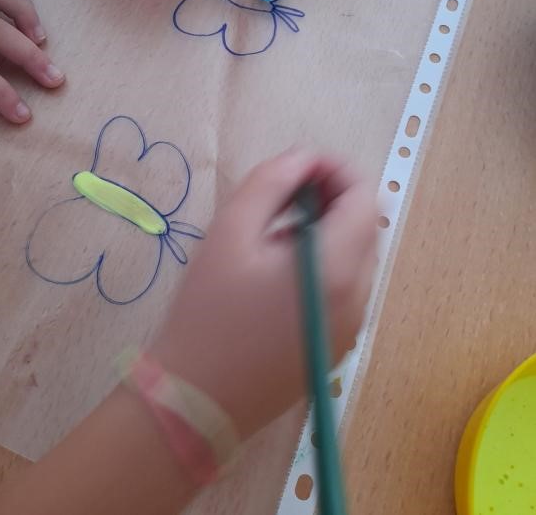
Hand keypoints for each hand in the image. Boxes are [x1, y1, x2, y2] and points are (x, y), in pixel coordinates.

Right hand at [152, 149, 376, 439]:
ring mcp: (352, 325)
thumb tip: (302, 159)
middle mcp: (360, 296)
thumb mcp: (230, 232)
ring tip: (273, 234)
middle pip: (365, 223)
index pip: (364, 194)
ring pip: (358, 254)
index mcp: (338, 267)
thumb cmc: (208, 312)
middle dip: (331, 195)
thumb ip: (270, 181)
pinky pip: (347, 285)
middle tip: (280, 195)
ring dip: (327, 228)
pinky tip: (278, 272)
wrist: (196, 402)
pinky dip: (325, 261)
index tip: (294, 166)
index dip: (334, 167)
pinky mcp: (337, 344)